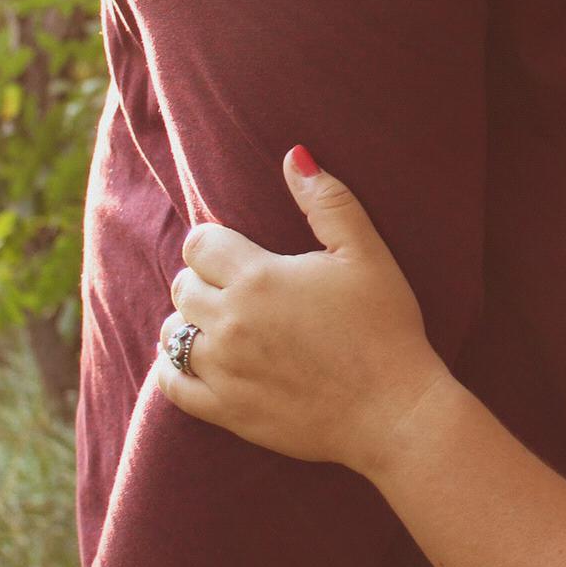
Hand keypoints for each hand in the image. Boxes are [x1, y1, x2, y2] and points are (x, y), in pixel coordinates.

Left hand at [155, 149, 448, 476]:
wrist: (393, 411)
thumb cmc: (385, 326)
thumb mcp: (366, 254)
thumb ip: (327, 201)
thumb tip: (294, 155)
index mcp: (259, 278)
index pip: (199, 244)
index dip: (213, 241)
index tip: (234, 249)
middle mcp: (230, 322)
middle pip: (182, 286)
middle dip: (203, 278)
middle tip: (236, 284)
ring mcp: (223, 370)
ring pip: (172, 333)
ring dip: (189, 321)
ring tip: (220, 320)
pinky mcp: (225, 410)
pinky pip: (172, 385)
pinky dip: (174, 367)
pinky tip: (195, 358)